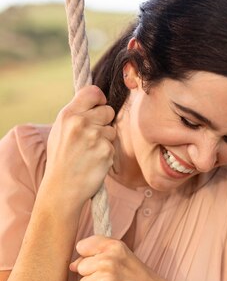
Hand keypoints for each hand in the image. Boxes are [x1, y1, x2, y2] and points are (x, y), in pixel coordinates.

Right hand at [43, 86, 115, 207]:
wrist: (62, 188)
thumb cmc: (61, 159)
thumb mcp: (60, 131)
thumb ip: (76, 114)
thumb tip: (95, 102)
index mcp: (68, 114)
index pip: (93, 92)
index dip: (99, 99)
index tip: (99, 106)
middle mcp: (82, 122)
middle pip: (108, 110)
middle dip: (104, 121)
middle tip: (92, 136)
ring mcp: (95, 137)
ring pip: (112, 129)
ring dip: (105, 139)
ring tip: (90, 152)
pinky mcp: (106, 151)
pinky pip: (113, 146)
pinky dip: (106, 153)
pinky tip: (94, 161)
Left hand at [69, 235, 177, 280]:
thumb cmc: (135, 274)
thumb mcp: (121, 252)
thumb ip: (95, 249)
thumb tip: (71, 266)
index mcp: (114, 247)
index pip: (81, 248)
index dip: (91, 257)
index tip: (105, 263)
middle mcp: (109, 262)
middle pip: (81, 268)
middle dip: (92, 274)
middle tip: (113, 278)